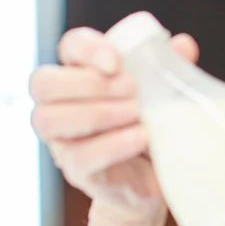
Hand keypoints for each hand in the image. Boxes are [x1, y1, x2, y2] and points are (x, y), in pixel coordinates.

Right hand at [30, 24, 198, 225]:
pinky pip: (80, 156)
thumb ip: (170, 68)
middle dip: (88, 82)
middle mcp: (60, 105)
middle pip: (42, 83)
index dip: (87, 48)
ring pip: (49, 119)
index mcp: (81, 75)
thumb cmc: (155, 128)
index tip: (117, 60)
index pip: (69, 47)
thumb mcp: (165, 95)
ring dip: (96, 112)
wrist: (159, 180)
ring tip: (137, 113)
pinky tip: (140, 137)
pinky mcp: (78, 171)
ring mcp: (63, 140)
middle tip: (131, 88)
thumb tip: (182, 45)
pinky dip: (112, 144)